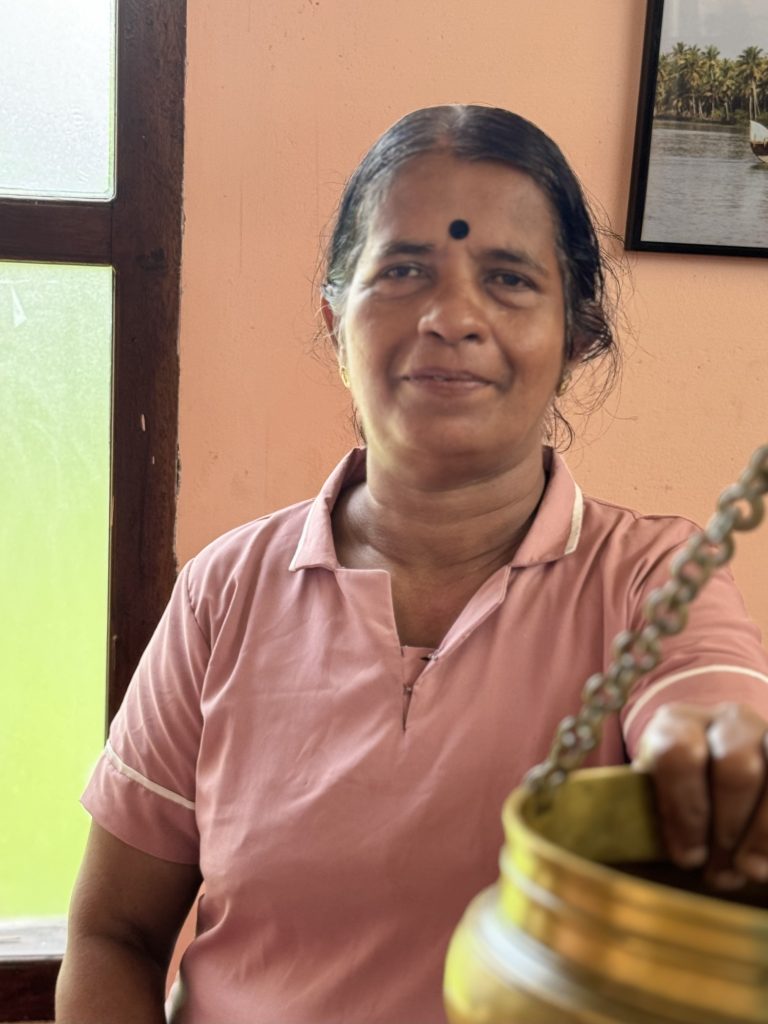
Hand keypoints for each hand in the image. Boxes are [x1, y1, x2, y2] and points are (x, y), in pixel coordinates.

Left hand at [635, 702, 767, 889]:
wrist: (713, 779)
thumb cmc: (678, 800)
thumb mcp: (654, 799)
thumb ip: (648, 816)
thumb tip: (651, 849)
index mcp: (677, 723)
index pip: (679, 754)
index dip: (685, 810)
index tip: (687, 857)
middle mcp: (726, 719)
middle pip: (737, 767)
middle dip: (728, 828)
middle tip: (718, 872)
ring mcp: (766, 733)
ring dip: (761, 833)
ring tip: (749, 870)